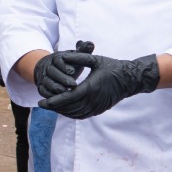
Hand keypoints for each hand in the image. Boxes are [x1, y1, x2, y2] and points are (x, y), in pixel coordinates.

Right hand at [33, 41, 93, 99]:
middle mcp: (47, 67)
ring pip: (47, 83)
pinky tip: (60, 99)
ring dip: (56, 88)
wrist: (52, 70)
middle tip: (73, 84)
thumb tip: (91, 44)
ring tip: (67, 93)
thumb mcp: (75, 56)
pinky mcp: (41, 87)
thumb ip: (83, 50)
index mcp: (56, 58)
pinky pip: (43, 92)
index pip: (58, 60)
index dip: (64, 66)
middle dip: (62, 79)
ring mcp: (43, 78)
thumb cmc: (68, 63)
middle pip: (51, 72)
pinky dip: (50, 96)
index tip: (72, 71)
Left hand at [38, 48, 160, 118]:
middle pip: (69, 108)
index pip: (68, 97)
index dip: (53, 101)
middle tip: (42, 105)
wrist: (130, 79)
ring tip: (50, 106)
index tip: (41, 102)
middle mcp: (94, 100)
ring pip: (74, 114)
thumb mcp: (95, 60)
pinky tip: (63, 109)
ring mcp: (97, 107)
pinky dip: (71, 114)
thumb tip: (62, 56)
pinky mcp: (99, 110)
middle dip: (54, 107)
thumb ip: (78, 57)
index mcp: (91, 88)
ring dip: (61, 111)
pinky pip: (82, 115)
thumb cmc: (112, 67)